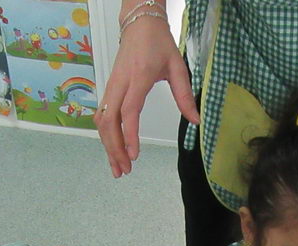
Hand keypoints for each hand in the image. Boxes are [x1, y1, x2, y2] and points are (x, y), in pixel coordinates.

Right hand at [94, 13, 198, 176]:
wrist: (139, 23)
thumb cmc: (158, 43)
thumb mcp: (178, 66)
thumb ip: (185, 95)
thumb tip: (195, 121)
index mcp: (138, 77)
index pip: (129, 110)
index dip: (129, 134)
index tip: (134, 154)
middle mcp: (120, 83)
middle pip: (109, 121)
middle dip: (114, 148)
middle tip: (125, 170)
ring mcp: (111, 86)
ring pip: (101, 121)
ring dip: (107, 146)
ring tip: (118, 168)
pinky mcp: (108, 89)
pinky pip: (102, 116)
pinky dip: (105, 136)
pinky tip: (113, 150)